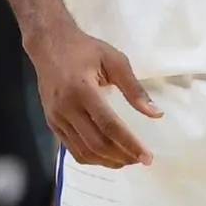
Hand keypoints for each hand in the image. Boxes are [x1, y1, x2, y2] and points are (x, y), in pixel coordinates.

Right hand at [27, 21, 161, 168]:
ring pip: (83, 151)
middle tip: (141, 159)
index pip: (109, 125)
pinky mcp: (52, 123)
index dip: (130, 144)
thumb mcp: (114, 60)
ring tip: (127, 160)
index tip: (147, 157)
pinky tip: (107, 156)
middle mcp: (66, 108)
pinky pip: (72, 149)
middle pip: (96, 143)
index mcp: (82, 90)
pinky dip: (92, 157)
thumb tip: (156, 114)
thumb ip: (134, 89)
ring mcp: (56, 118)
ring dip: (107, 161)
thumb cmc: (84, 49)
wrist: (49, 44)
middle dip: (121, 156)